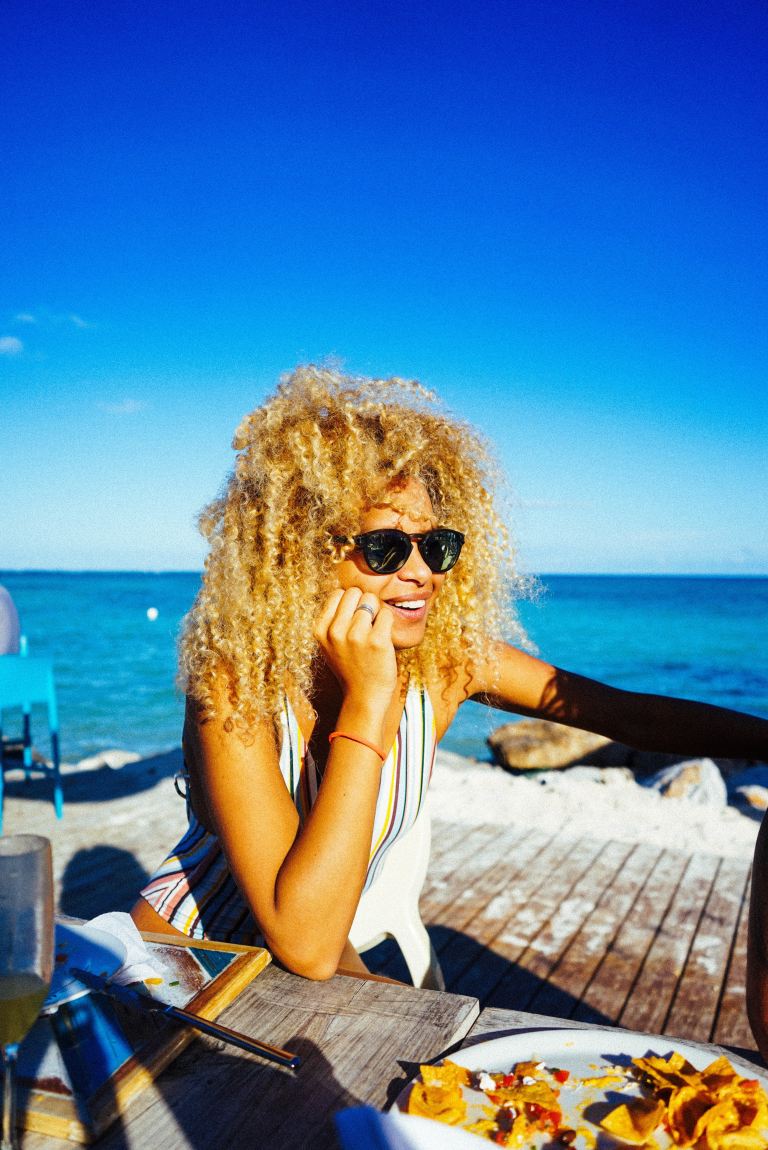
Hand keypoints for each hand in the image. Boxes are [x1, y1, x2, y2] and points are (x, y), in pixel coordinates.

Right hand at [313, 588, 396, 703]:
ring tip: (373, 632)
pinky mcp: (378, 641)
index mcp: (321, 630)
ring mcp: (356, 636)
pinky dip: (387, 622)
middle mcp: (335, 631)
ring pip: (371, 600)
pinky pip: (386, 614)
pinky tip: (383, 638)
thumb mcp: (330, 644)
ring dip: (376, 613)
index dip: (350, 603)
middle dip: (364, 603)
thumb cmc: (350, 668)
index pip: (338, 593)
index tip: (354, 619)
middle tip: (366, 623)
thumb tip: (348, 592)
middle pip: (355, 592)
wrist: (363, 697)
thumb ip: (334, 620)